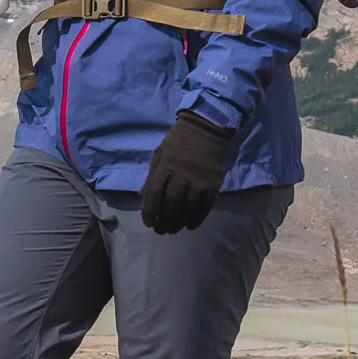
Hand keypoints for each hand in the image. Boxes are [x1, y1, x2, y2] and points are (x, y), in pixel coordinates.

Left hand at [140, 112, 235, 233]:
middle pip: (171, 204)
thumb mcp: (159, 153)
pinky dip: (197, 219)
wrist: (207, 128)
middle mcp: (181, 175)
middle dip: (165, 221)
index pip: (154, 194)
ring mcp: (199, 180)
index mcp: (165, 166)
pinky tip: (190, 225)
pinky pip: (205, 206)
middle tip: (161, 230)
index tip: (149, 223)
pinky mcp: (213, 184)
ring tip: (174, 229)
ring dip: (179, 222)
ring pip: (188, 208)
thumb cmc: (179, 141)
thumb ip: (152, 176)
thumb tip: (144, 198)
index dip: (150, 212)